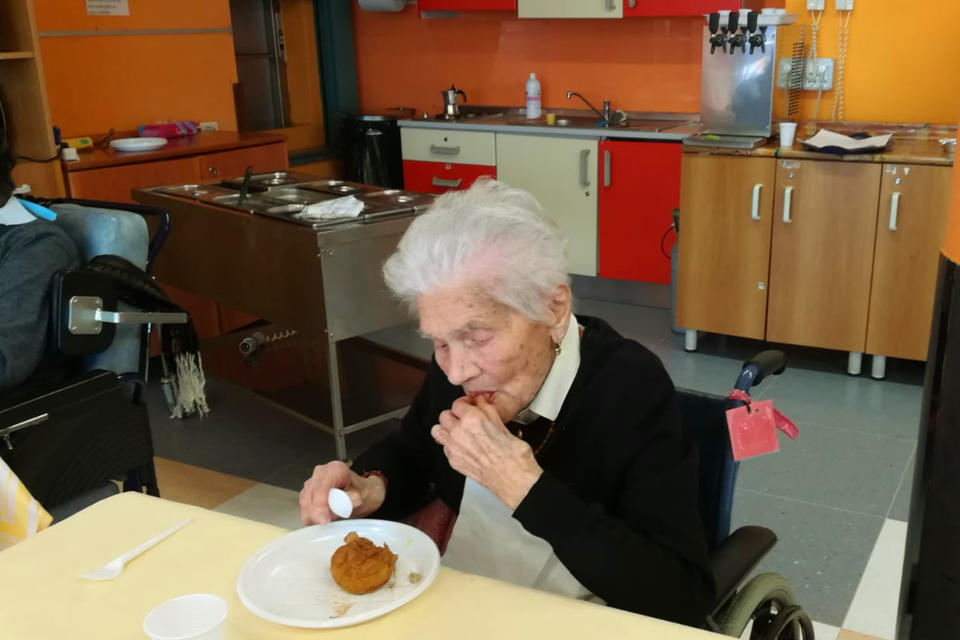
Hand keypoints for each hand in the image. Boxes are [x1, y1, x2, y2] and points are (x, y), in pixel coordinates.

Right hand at [299, 461, 385, 524]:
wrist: (363, 492)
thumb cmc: (362, 492)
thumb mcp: (361, 497)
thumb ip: (348, 501)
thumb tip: (337, 506)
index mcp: (335, 469)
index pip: (321, 489)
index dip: (320, 506)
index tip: (324, 520)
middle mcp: (322, 472)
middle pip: (309, 496)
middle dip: (315, 513)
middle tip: (326, 523)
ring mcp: (314, 481)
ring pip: (304, 502)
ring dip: (313, 515)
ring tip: (327, 520)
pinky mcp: (309, 491)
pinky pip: (304, 506)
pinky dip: (311, 515)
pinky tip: (322, 518)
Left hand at [431, 395, 542, 509]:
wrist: (512, 476)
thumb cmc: (511, 452)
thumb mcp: (501, 423)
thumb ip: (486, 408)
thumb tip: (480, 401)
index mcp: (472, 418)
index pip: (457, 403)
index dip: (464, 403)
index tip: (468, 406)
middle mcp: (459, 431)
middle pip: (444, 416)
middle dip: (453, 415)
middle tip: (463, 418)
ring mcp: (453, 447)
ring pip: (438, 431)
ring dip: (446, 429)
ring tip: (457, 431)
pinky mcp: (453, 461)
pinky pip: (444, 448)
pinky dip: (450, 445)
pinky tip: (462, 446)